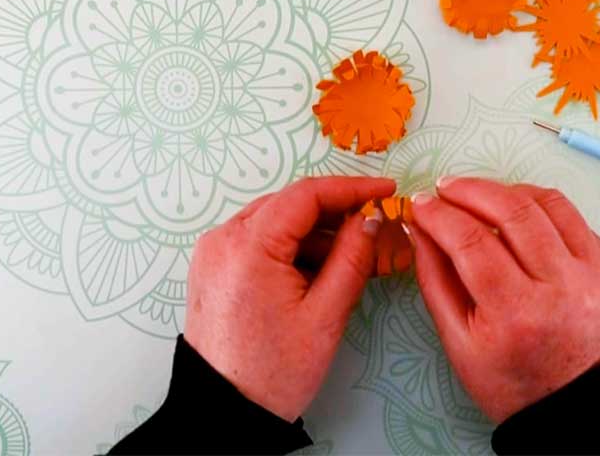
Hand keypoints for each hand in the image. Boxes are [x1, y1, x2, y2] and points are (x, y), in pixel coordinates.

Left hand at [186, 175, 395, 420]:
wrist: (224, 412)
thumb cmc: (271, 372)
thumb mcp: (325, 316)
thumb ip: (351, 259)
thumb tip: (369, 220)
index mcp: (248, 246)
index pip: (306, 195)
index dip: (351, 188)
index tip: (385, 190)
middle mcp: (223, 239)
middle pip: (289, 204)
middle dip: (335, 213)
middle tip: (375, 226)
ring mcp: (214, 253)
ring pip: (275, 222)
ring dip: (314, 233)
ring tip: (352, 258)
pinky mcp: (214, 268)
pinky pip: (258, 241)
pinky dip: (291, 248)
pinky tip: (319, 270)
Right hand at [408, 177, 599, 422]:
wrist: (579, 405)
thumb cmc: (514, 380)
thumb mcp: (459, 342)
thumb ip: (434, 278)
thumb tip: (420, 225)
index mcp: (517, 314)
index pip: (471, 241)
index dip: (439, 214)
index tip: (421, 204)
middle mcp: (561, 288)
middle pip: (512, 210)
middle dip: (470, 189)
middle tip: (446, 188)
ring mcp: (594, 274)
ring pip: (547, 203)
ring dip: (507, 190)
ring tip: (480, 194)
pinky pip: (572, 217)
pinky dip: (540, 207)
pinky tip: (517, 212)